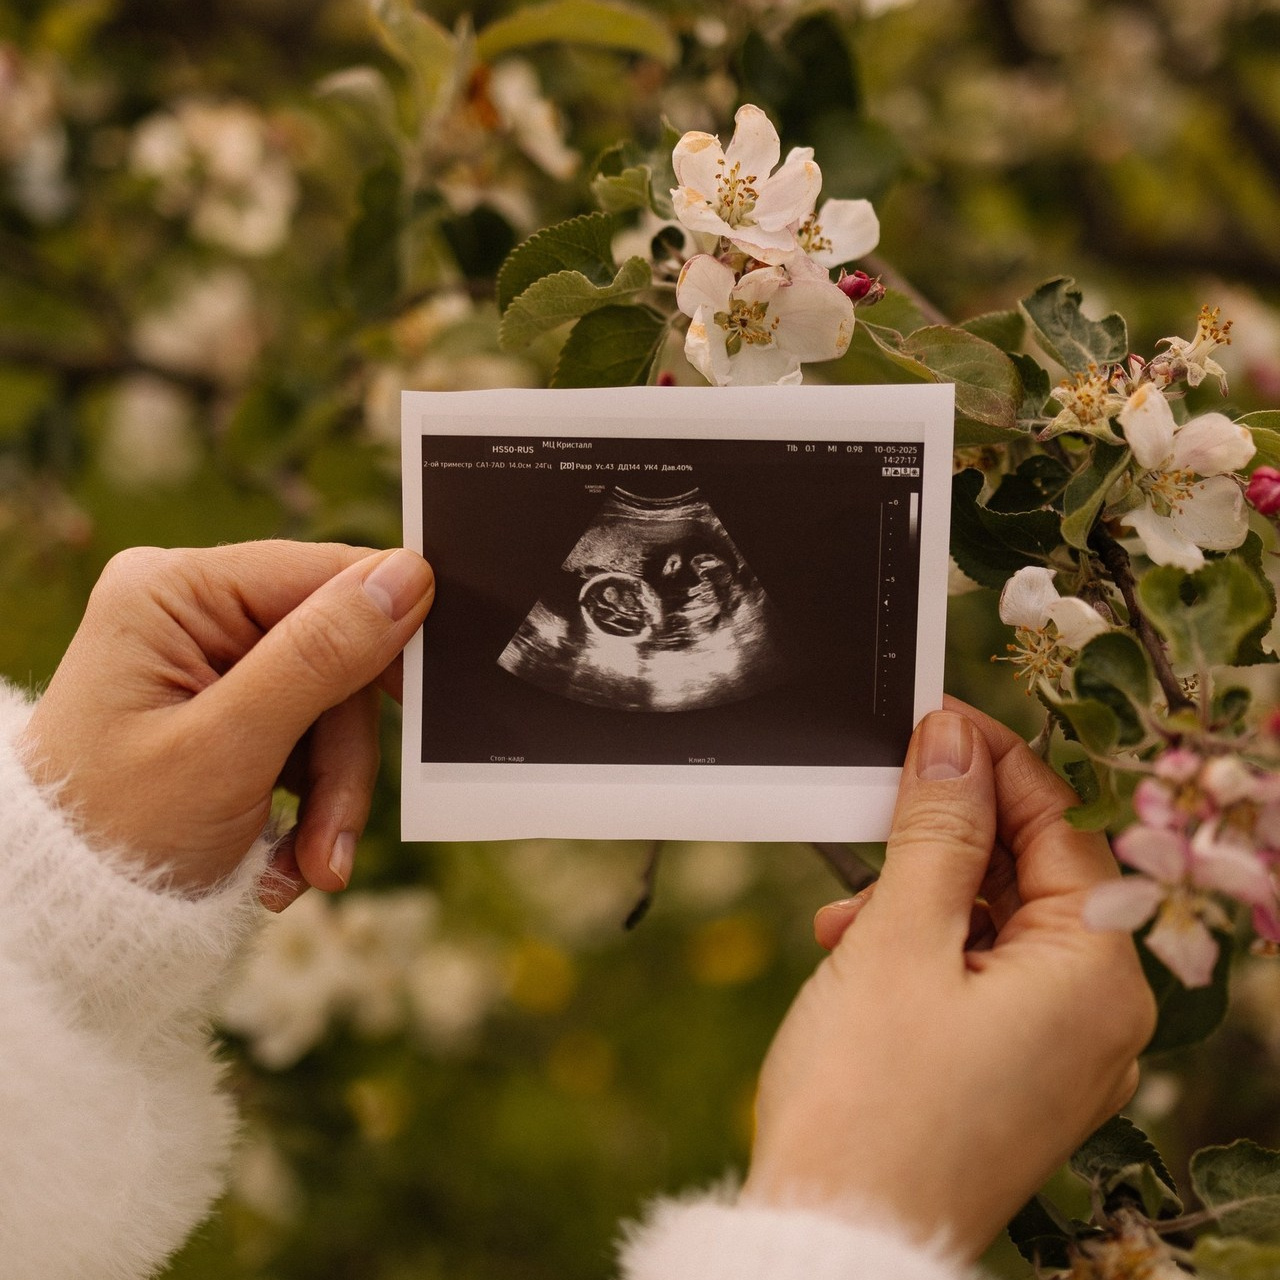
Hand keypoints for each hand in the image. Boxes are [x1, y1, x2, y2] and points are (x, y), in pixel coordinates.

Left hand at [18, 542, 433, 908]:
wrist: (68, 921)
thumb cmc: (117, 834)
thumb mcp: (229, 748)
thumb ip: (320, 655)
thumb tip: (410, 576)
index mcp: (175, 591)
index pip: (324, 574)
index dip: (386, 632)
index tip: (425, 700)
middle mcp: (193, 610)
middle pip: (335, 652)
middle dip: (343, 755)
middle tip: (334, 838)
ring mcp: (211, 659)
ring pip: (331, 705)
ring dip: (331, 794)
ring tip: (309, 867)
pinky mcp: (230, 706)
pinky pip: (308, 735)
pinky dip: (311, 801)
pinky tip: (287, 857)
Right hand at [742, 699, 1155, 1259]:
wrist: (836, 1236)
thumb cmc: (869, 1100)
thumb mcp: (899, 938)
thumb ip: (937, 829)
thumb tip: (954, 740)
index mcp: (1096, 977)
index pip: (1059, 826)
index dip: (992, 761)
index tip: (933, 719)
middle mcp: (1098, 1016)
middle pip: (1032, 874)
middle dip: (946, 837)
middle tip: (877, 811)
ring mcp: (1058, 1052)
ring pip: (999, 924)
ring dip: (922, 895)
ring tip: (848, 912)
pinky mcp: (1014, 1073)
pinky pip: (983, 977)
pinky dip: (924, 949)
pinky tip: (859, 950)